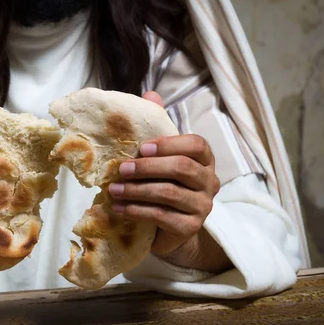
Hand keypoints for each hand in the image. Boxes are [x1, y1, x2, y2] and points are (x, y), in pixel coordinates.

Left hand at [108, 92, 224, 269]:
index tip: (142, 148)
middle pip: (182, 168)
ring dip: (136, 191)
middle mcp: (210, 182)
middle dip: (147, 168)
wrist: (170, 230)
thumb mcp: (161, 158)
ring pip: (169, 193)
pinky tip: (118, 208)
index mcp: (205, 160)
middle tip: (121, 170)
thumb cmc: (164, 186)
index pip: (196, 145)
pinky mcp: (190, 228)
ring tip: (113, 190)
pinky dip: (136, 211)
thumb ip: (158, 127)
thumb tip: (150, 94)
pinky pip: (161, 216)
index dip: (169, 144)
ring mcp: (203, 206)